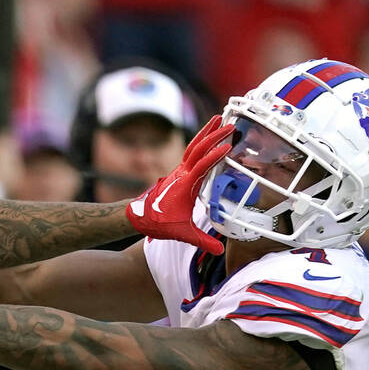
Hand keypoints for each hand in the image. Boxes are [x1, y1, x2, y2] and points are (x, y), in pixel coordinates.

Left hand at [126, 115, 234, 255]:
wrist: (138, 217)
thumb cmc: (158, 223)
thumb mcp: (182, 234)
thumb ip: (202, 241)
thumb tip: (219, 251)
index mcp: (185, 184)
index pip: (202, 165)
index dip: (215, 156)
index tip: (229, 147)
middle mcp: (182, 173)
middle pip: (198, 148)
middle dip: (214, 135)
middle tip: (230, 124)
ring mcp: (179, 171)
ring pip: (194, 146)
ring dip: (206, 132)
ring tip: (219, 118)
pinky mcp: (179, 172)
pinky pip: (191, 152)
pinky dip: (201, 142)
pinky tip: (209, 137)